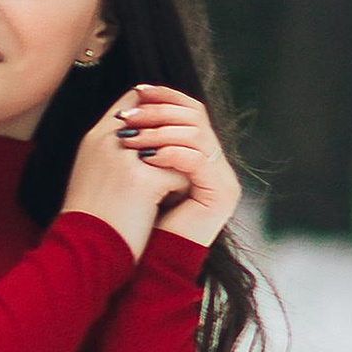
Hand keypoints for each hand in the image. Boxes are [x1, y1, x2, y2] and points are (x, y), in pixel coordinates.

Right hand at [60, 105, 173, 258]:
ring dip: (180, 159)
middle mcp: (109, 141)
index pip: (131, 103)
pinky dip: (182, 187)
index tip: (168, 130)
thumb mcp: (91, 174)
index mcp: (95, 138)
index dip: (154, 111)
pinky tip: (177, 201)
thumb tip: (140, 142)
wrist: (82, 251)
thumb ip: (111, 152)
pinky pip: (179, 172)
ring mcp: (125, 159)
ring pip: (171, 143)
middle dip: (174, 133)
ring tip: (183, 178)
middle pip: (156, 116)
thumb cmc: (88, 220)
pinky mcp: (144, 181)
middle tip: (186, 153)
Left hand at [111, 85, 241, 245]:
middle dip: (159, 112)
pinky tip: (147, 158)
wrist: (145, 259)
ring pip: (196, 135)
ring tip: (131, 140)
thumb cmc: (136, 215)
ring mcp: (223, 177)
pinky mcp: (222, 193)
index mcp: (200, 152)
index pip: (190, 110)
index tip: (137, 91)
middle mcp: (216, 162)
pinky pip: (198, 161)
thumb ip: (145, 136)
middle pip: (196, 117)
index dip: (166, 96)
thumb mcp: (139, 167)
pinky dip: (171, 155)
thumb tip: (131, 95)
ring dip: (160, 133)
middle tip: (128, 117)